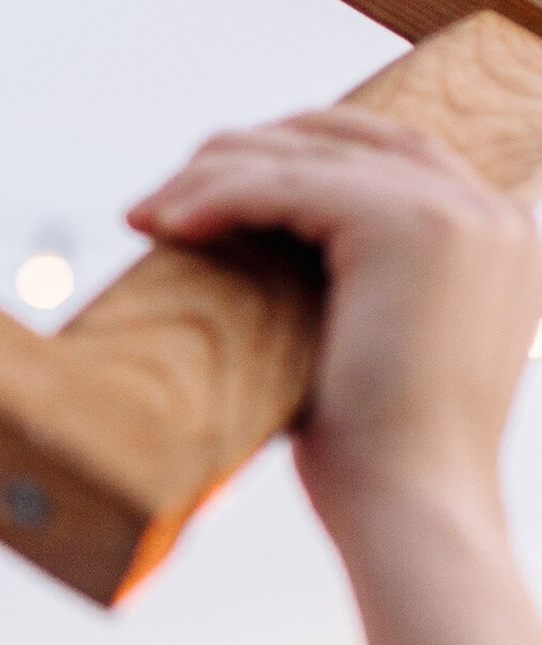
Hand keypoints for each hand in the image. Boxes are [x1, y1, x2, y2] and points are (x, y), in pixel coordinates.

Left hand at [128, 111, 539, 539]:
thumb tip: (252, 248)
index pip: (389, 151)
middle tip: (170, 191)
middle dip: (249, 151)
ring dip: (213, 173)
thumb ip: (345, 279)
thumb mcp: (370, 338)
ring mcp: (455, 211)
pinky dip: (216, 197)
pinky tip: (164, 224)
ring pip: (305, 158)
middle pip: (346, 136)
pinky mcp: (404, 225)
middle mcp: (490, 208)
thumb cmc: (376, 452)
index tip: (220, 179)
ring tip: (147, 212)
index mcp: (498, 231)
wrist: (410, 508)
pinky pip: (284, 186)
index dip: (302, 150)